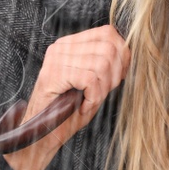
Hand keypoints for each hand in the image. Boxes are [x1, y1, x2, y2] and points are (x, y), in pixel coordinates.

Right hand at [3, 25, 131, 169]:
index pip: (107, 33)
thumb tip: (127, 52)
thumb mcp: (91, 84)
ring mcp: (56, 60)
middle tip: (103, 93)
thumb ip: (106, 65)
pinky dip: (94, 97)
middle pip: (109, 48)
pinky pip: (91, 80)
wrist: (40, 136)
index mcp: (69, 44)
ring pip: (102, 64)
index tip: (118, 77)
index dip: (122, 55)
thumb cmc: (66, 113)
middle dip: (115, 74)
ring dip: (103, 89)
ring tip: (90, 101)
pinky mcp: (54, 75)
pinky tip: (83, 106)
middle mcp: (61, 48)